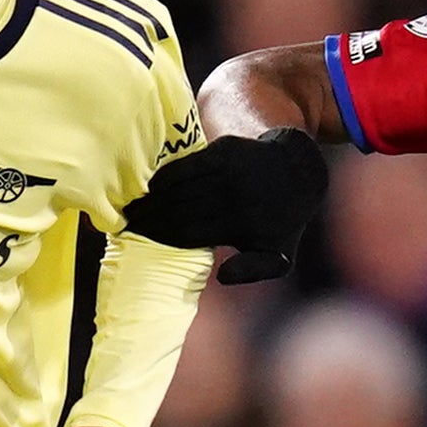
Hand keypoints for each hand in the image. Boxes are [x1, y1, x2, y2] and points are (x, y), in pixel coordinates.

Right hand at [121, 127, 329, 284]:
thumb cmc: (282, 221)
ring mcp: (231, 172)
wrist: (299, 171)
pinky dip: (167, 176)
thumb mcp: (282, 256)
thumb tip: (221, 275)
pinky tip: (152, 186)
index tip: (141, 241)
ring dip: (153, 199)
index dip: (163, 238)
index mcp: (244, 227)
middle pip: (180, 211)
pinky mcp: (226, 151)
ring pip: (181, 188)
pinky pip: (189, 165)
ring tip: (133, 209)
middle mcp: (237, 198)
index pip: (191, 235)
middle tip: (127, 226)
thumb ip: (254, 271)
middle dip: (151, 220)